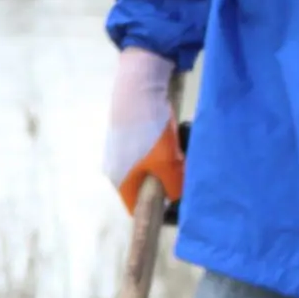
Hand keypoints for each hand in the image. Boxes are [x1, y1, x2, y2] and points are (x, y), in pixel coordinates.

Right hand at [102, 46, 185, 216]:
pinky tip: (172, 133)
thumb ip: (173, 185)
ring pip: (149, 165)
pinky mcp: (127, 133)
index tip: (177, 203)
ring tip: (179, 148)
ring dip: (167, 160)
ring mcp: (119, 149)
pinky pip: (148, 148)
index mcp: (120, 181)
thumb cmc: (149, 132)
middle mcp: (115, 168)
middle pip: (145, 184)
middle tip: (182, 170)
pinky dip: (162, 144)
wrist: (137, 88)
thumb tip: (177, 197)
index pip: (137, 207)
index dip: (157, 209)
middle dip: (166, 180)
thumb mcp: (167, 163)